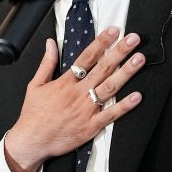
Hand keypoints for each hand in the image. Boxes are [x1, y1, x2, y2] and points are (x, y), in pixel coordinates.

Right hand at [4, 29, 144, 171]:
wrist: (32, 141)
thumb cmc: (33, 115)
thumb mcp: (35, 85)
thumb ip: (46, 63)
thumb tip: (50, 43)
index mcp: (65, 82)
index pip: (87, 57)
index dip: (101, 43)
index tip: (114, 31)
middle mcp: (78, 93)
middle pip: (102, 68)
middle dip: (119, 52)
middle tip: (134, 39)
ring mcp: (86, 110)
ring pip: (110, 88)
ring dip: (126, 73)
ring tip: (139, 59)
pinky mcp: (91, 126)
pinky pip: (110, 114)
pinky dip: (124, 106)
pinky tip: (137, 96)